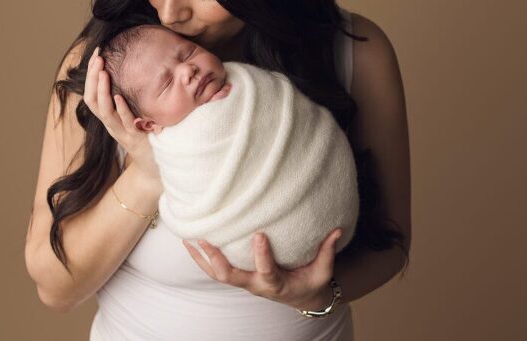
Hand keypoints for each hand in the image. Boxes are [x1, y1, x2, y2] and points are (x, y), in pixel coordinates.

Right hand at [83, 46, 160, 183]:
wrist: (155, 169)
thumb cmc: (146, 139)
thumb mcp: (135, 117)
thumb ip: (131, 99)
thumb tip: (134, 72)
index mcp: (110, 118)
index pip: (92, 94)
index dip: (92, 75)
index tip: (97, 54)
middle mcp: (111, 125)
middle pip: (93, 100)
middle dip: (93, 78)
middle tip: (97, 58)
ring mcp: (121, 133)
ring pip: (104, 112)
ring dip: (102, 90)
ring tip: (103, 72)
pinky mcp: (135, 140)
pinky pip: (125, 123)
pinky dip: (120, 109)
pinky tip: (118, 96)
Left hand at [182, 228, 342, 310]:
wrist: (301, 297)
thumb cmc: (311, 281)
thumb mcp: (323, 270)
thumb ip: (328, 251)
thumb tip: (338, 229)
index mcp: (276, 284)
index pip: (267, 272)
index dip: (262, 255)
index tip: (259, 234)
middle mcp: (255, 285)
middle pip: (231, 277)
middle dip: (217, 259)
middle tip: (206, 239)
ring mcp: (244, 282)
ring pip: (217, 274)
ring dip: (202, 258)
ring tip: (188, 238)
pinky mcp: (238, 276)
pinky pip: (215, 270)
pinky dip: (201, 258)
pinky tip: (189, 242)